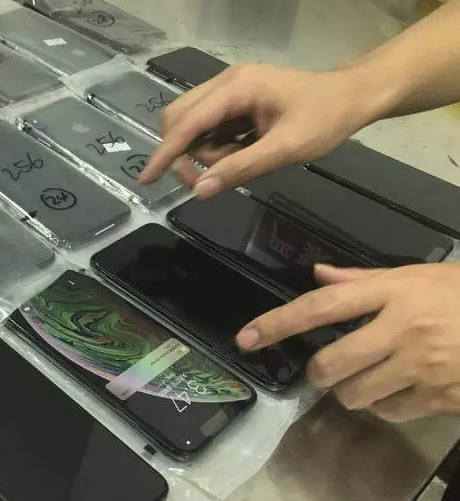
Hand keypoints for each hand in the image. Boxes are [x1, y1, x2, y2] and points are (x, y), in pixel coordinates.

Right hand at [139, 63, 384, 197]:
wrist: (354, 97)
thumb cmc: (325, 119)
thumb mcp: (286, 149)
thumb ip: (241, 168)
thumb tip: (200, 190)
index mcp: (237, 88)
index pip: (187, 122)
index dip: (165, 153)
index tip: (146, 179)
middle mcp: (226, 82)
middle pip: (179, 118)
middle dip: (186, 152)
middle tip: (208, 178)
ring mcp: (230, 89)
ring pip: (194, 125)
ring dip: (208, 151)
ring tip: (244, 159)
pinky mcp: (236, 99)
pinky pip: (210, 126)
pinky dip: (219, 145)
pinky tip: (246, 150)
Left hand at [235, 263, 459, 420]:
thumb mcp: (421, 275)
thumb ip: (365, 280)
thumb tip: (318, 275)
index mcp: (395, 292)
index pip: (321, 307)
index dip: (278, 323)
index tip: (247, 337)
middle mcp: (402, 329)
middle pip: (331, 362)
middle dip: (319, 370)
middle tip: (326, 366)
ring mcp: (421, 366)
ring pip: (355, 393)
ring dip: (350, 390)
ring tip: (368, 376)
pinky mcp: (438, 396)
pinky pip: (389, 411)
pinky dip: (385, 404)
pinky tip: (400, 387)